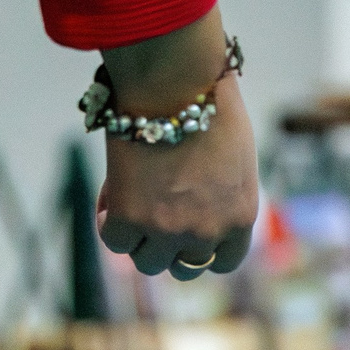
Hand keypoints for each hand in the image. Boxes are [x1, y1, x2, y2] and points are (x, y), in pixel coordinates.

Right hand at [95, 11, 258, 279]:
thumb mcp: (234, 153)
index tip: (188, 233)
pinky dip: (109, 221)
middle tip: (153, 217)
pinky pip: (115, 241)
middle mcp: (207, 232)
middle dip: (168, 247)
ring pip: (147, 262)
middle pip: (183, 267)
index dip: (203, 250)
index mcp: (240, 216)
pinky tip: (111, 193)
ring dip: (137, 238)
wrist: (175, 82)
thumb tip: (199, 193)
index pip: (225, 261)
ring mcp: (168, 230)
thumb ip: (223, 187)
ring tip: (130, 199)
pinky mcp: (131, 218)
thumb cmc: (207, 101)